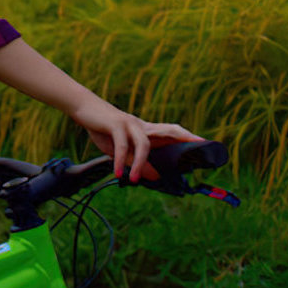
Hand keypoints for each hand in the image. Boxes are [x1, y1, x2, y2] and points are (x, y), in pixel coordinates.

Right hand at [69, 94, 201, 182]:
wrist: (83, 107)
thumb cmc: (103, 128)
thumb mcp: (119, 149)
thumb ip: (136, 161)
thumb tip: (155, 177)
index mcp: (146, 130)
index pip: (172, 133)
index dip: (188, 138)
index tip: (204, 144)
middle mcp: (142, 126)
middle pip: (169, 130)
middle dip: (185, 138)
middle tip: (199, 146)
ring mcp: (130, 123)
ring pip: (145, 144)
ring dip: (143, 164)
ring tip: (137, 180)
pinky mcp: (116, 124)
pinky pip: (122, 145)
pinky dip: (121, 160)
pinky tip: (119, 172)